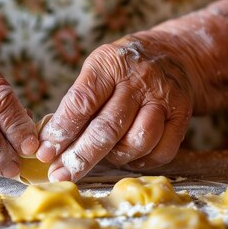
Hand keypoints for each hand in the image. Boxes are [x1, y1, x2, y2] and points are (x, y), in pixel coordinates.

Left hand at [36, 35, 193, 181]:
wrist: (175, 54)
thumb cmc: (125, 69)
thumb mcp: (98, 70)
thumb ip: (77, 103)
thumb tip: (50, 143)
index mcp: (110, 64)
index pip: (82, 102)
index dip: (62, 131)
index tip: (45, 153)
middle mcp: (139, 80)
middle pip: (107, 128)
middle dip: (80, 156)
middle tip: (60, 174)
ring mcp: (164, 98)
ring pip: (137, 142)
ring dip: (114, 158)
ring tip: (101, 157)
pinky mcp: (183, 116)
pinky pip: (160, 152)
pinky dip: (140, 161)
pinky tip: (127, 156)